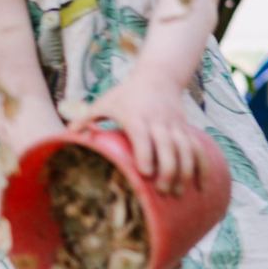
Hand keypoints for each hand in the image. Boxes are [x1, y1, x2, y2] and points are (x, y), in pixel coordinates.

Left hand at [69, 75, 206, 191]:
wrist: (158, 76)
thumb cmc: (126, 94)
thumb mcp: (104, 102)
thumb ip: (86, 119)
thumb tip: (65, 136)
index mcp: (136, 116)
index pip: (144, 136)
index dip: (146, 154)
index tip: (146, 174)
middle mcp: (158, 122)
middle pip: (169, 147)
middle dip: (169, 170)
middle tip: (164, 191)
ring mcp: (175, 126)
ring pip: (186, 149)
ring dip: (185, 171)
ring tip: (178, 192)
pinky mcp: (186, 129)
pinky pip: (198, 149)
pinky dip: (202, 167)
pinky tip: (202, 186)